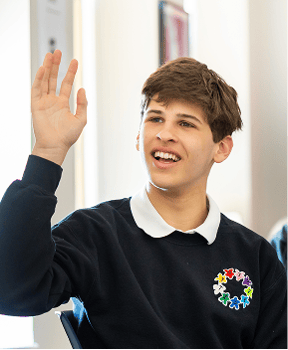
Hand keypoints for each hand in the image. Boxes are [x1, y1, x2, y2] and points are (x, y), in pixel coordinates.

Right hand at [31, 50, 86, 164]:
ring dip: (47, 68)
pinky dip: (39, 79)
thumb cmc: (68, 136)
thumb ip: (83, 104)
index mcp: (63, 104)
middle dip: (56, 65)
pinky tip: (43, 69)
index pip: (66, 84)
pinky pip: (36, 89)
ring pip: (45, 81)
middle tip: (59, 52)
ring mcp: (44, 102)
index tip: (75, 61)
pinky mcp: (35, 105)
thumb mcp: (81, 119)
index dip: (70, 72)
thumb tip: (82, 89)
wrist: (55, 146)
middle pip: (54, 79)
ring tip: (51, 55)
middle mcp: (53, 101)